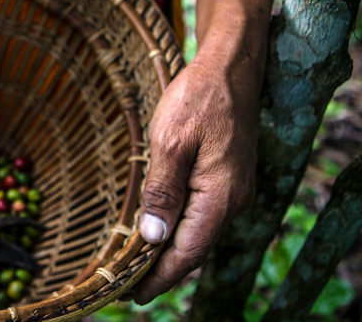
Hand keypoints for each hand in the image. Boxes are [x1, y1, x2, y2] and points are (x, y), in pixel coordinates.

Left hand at [132, 54, 258, 303]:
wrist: (230, 66)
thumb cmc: (198, 98)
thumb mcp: (171, 142)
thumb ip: (163, 192)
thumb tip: (154, 237)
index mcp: (220, 196)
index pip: (188, 251)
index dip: (160, 277)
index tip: (134, 295)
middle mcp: (232, 200)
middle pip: (195, 247)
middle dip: (163, 269)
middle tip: (129, 285)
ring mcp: (233, 189)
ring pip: (199, 232)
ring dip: (171, 249)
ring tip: (139, 264)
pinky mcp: (228, 177)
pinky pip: (203, 214)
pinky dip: (181, 228)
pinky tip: (161, 230)